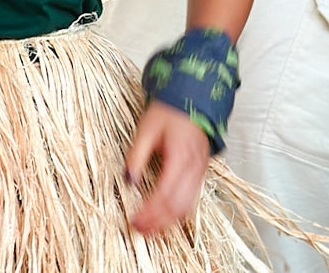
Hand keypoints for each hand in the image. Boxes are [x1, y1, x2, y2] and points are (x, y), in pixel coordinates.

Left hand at [124, 101, 210, 233]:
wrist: (190, 99)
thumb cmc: (168, 112)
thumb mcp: (145, 130)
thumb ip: (136, 155)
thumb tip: (128, 179)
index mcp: (180, 158)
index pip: (165, 194)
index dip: (150, 211)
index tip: (134, 219)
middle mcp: (194, 169)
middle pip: (178, 206)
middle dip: (158, 222)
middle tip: (139, 230)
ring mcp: (200, 172)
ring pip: (187, 207)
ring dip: (168, 222)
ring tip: (150, 229)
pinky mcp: (200, 173)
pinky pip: (191, 199)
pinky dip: (177, 213)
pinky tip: (164, 217)